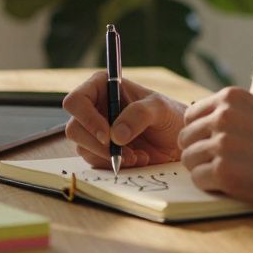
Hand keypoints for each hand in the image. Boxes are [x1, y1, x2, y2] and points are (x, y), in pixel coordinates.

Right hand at [61, 71, 185, 168]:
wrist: (177, 139)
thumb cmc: (169, 115)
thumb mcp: (160, 108)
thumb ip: (139, 114)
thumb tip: (115, 135)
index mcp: (102, 87)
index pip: (76, 101)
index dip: (87, 119)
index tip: (108, 136)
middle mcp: (93, 108)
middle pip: (74, 129)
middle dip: (98, 145)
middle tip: (125, 153)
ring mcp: (95, 131)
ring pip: (83, 148)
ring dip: (110, 157)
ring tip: (138, 155)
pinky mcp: (100, 150)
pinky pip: (96, 162)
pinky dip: (115, 164)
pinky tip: (137, 159)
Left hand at [178, 87, 252, 207]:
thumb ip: (230, 116)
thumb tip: (198, 131)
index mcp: (230, 97)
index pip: (190, 116)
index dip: (200, 135)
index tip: (216, 147)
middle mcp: (222, 116)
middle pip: (185, 139)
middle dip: (199, 154)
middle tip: (225, 165)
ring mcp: (222, 144)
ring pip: (189, 161)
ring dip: (205, 171)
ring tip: (234, 174)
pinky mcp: (225, 172)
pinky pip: (199, 180)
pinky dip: (213, 186)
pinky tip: (237, 184)